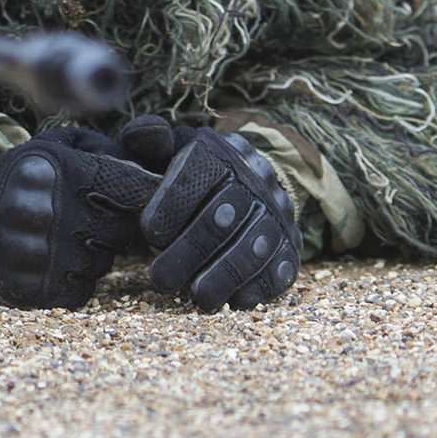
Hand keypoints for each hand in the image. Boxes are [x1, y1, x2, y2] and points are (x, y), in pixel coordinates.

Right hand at [0, 134, 159, 308]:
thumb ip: (114, 150)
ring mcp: (38, 253)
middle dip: (115, 225)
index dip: (146, 194)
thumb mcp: (63, 145)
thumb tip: (163, 161)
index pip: (134, 189)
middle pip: (121, 230)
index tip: (143, 195)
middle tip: (90, 216)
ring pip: (101, 263)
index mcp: (58, 169)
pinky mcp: (32, 287)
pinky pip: (80, 290)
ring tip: (63, 236)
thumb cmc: (29, 175)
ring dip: (93, 253)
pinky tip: (53, 260)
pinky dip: (74, 279)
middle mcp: (47, 211)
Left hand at [133, 127, 298, 311]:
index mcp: (221, 151)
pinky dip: (260, 286)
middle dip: (191, 249)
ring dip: (226, 274)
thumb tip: (150, 135)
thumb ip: (145, 140)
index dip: (175, 202)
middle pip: (226, 214)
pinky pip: (282, 267)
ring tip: (198, 297)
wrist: (232, 184)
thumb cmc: (181, 173)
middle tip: (160, 279)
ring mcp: (277, 214)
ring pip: (256, 244)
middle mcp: (256, 179)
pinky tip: (236, 301)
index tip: (149, 232)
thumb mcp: (160, 151)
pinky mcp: (290, 246)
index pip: (201, 171)